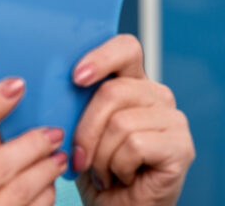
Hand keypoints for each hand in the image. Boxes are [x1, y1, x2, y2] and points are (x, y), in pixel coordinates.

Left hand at [71, 35, 194, 204]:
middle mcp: (156, 95)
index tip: (75, 78)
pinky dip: (117, 166)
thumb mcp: (74, 127)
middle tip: (80, 156)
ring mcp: (173, 120)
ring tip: (103, 170)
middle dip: (85, 129)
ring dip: (100, 155)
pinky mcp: (181, 147)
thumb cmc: (92, 167)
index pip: (125, 48)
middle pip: (112, 91)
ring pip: (121, 122)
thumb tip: (44, 82)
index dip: (101, 57)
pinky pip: (135, 145)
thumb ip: (71, 100)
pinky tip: (121, 177)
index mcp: (130, 83)